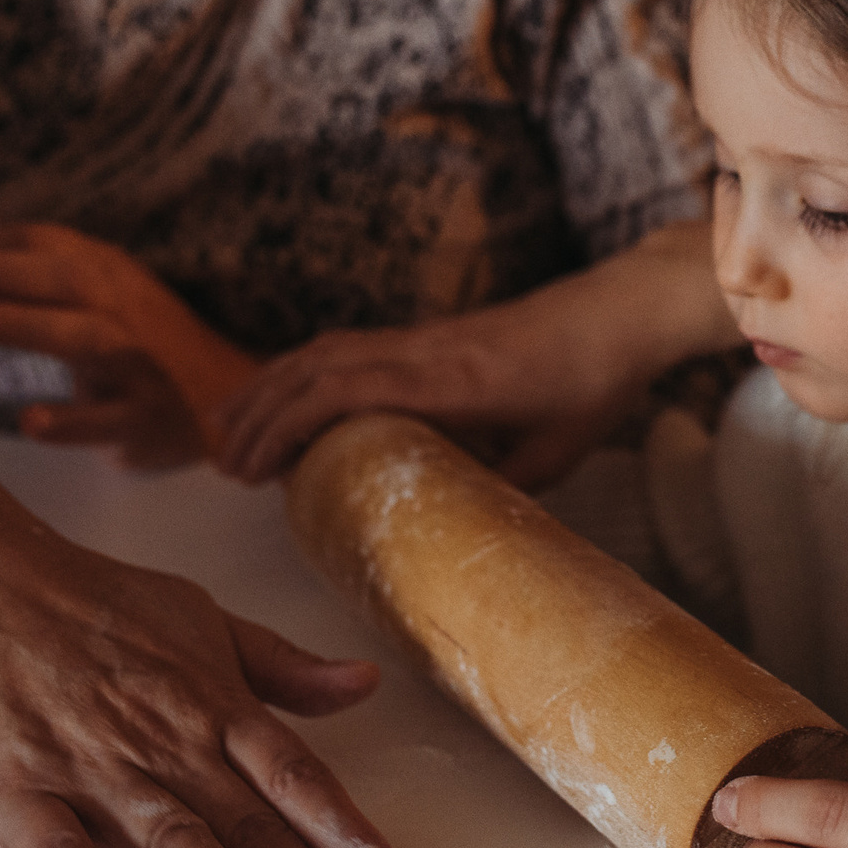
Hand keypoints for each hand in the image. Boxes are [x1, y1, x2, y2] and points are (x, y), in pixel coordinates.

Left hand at [0, 225, 255, 469]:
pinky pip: (108, 420)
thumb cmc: (139, 344)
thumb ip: (32, 280)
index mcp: (106, 274)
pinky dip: (72, 420)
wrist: (226, 396)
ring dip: (19, 323)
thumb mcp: (97, 296)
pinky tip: (30, 422)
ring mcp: (139, 365)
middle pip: (60, 278)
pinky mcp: (145, 419)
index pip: (43, 245)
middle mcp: (124, 311)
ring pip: (83, 338)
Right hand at [0, 528, 404, 847]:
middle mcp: (165, 743)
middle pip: (249, 822)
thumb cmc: (92, 606)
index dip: (343, 828)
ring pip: (171, 837)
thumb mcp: (204, 621)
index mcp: (213, 705)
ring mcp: (91, 770)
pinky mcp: (17, 792)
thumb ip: (283, 667)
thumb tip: (365, 682)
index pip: (294, 776)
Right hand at [216, 219, 737, 488]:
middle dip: (260, 414)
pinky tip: (290, 396)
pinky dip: (307, 370)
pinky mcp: (432, 334)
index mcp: (448, 380)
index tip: (252, 469)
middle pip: (315, 367)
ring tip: (231, 431)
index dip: (286, 424)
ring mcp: (425, 337)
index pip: (342, 388)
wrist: (619, 312)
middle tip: (227, 468)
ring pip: (325, 350)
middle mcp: (424, 350)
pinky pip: (352, 345)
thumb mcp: (554, 456)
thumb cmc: (593, 384)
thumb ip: (502, 490)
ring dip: (272, 386)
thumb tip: (459, 536)